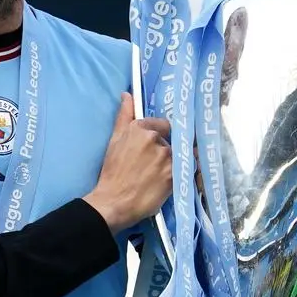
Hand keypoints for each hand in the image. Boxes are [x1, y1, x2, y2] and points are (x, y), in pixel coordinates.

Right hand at [84, 94, 173, 233]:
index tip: (152, 149)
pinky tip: (167, 182)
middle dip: (165, 151)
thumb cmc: (112, 172)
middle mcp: (156, 140)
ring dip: (172, 163)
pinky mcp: (175, 175)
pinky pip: (185, 169)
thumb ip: (124, 115)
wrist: (114, 202)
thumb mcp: (115, 140)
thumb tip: (127, 94)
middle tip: (152, 165)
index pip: (163, 125)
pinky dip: (179, 174)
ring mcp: (167, 158)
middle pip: (172, 141)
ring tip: (158, 176)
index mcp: (141, 128)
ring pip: (179, 155)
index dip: (160, 137)